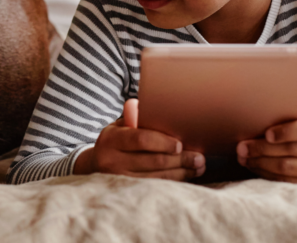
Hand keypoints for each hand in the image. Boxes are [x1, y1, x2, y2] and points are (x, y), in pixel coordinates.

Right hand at [74, 99, 204, 179]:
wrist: (96, 164)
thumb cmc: (116, 140)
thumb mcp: (120, 126)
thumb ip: (136, 117)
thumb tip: (157, 105)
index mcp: (110, 138)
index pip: (140, 139)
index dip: (162, 142)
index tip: (180, 145)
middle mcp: (111, 160)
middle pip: (152, 160)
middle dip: (180, 159)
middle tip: (199, 157)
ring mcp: (118, 178)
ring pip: (156, 177)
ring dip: (182, 172)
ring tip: (198, 166)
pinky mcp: (126, 191)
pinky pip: (155, 187)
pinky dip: (174, 181)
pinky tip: (187, 175)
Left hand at [236, 103, 296, 184]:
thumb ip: (295, 113)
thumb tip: (278, 103)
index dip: (286, 131)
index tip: (266, 133)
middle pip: (294, 150)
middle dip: (263, 148)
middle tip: (242, 147)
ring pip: (288, 168)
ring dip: (261, 162)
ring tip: (244, 157)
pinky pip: (287, 181)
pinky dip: (267, 173)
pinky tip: (255, 166)